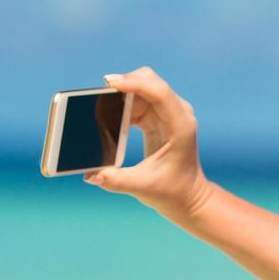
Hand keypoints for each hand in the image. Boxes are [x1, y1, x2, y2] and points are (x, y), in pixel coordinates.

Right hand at [83, 66, 214, 221]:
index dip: (135, 83)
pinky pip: (137, 100)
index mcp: (180, 126)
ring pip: (142, 88)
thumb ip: (116, 180)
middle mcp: (177, 114)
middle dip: (124, 82)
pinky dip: (121, 103)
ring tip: (98, 106)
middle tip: (97, 94)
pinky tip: (107, 114)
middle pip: (150, 82)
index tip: (110, 82)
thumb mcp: (143, 187)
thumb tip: (90, 175)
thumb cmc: (171, 192)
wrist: (188, 197)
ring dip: (120, 93)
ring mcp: (168, 114)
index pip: (160, 93)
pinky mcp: (158, 118)